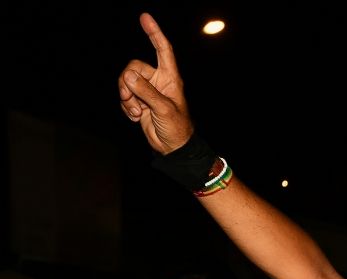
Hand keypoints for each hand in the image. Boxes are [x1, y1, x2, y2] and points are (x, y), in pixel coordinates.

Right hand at [117, 13, 193, 153]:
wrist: (173, 148)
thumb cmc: (177, 128)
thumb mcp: (164, 109)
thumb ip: (146, 91)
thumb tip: (128, 75)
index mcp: (170, 78)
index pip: (163, 50)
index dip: (154, 33)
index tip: (145, 17)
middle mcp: (157, 80)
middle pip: (133, 67)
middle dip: (127, 83)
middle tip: (131, 100)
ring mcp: (146, 90)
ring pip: (125, 81)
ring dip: (126, 98)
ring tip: (137, 112)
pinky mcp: (138, 101)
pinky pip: (124, 96)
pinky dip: (126, 107)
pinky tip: (137, 117)